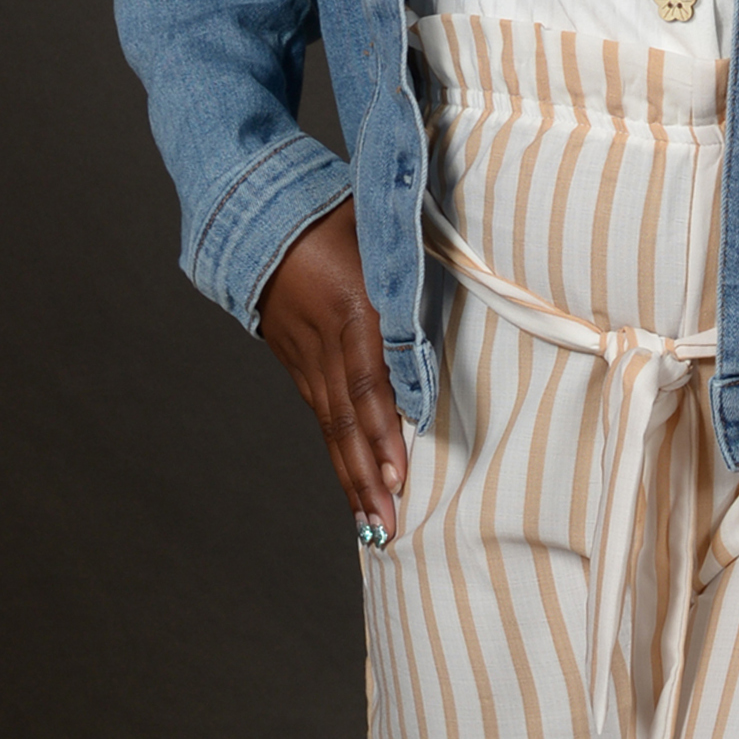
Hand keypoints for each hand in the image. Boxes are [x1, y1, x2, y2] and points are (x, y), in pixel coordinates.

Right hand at [257, 199, 409, 545]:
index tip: (401, 470)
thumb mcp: (380, 228)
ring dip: (353, 478)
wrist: (259, 214)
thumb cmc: (338, 215)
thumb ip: (415, 260)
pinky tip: (355, 490)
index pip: (369, 377)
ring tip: (373, 525)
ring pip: (331, 427)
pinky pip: (321, 418)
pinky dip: (339, 457)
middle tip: (387, 524)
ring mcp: (306, 357)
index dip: (383, 427)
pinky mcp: (298, 365)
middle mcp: (325, 341)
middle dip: (368, 475)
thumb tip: (479, 265)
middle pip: (347, 419)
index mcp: (351, 306)